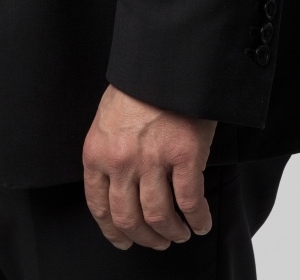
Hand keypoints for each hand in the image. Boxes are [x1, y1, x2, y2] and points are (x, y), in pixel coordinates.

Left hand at [82, 85, 217, 250]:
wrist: (166, 58)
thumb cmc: (139, 85)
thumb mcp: (109, 119)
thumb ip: (110, 152)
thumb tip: (118, 188)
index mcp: (98, 151)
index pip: (99, 205)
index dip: (112, 231)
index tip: (123, 240)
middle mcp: (121, 160)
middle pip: (129, 218)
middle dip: (145, 237)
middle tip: (158, 241)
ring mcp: (153, 159)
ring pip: (159, 216)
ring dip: (171, 232)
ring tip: (180, 233)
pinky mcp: (185, 155)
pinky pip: (190, 202)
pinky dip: (197, 219)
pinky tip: (201, 222)